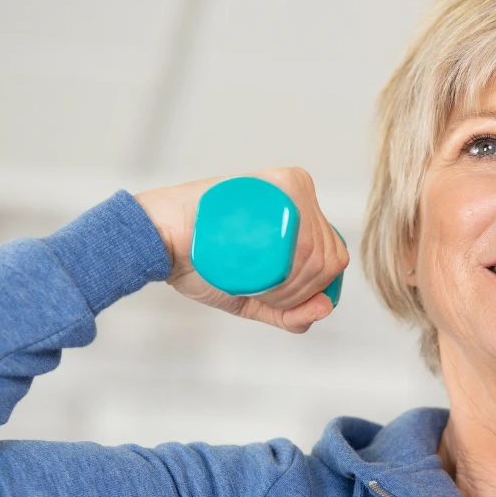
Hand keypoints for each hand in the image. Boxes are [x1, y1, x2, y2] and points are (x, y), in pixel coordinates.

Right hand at [134, 167, 348, 332]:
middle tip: (261, 293)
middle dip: (300, 292)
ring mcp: (293, 189)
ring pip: (319, 252)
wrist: (161, 239)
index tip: (275, 298)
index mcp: (303, 219)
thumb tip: (326, 308)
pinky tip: (260, 271)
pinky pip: (305, 238)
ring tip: (254, 282)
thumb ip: (289, 312)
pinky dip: (290, 271)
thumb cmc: (201, 263)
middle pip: (330, 258)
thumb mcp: (252, 298)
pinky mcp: (281, 183)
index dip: (311, 291)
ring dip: (291, 286)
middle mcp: (302, 200)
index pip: (333, 259)